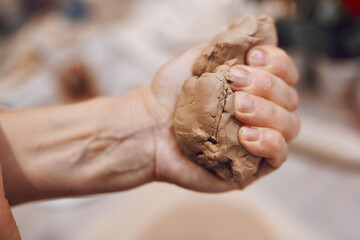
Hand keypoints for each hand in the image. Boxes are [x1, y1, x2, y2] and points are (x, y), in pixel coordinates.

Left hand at [147, 44, 299, 191]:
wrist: (148, 128)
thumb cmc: (171, 97)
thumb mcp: (198, 60)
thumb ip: (229, 48)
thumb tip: (258, 34)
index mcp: (253, 88)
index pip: (285, 73)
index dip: (277, 62)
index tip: (252, 57)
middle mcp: (261, 113)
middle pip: (290, 98)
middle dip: (266, 86)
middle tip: (234, 84)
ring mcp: (258, 140)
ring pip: (290, 125)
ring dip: (267, 112)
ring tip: (238, 108)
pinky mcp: (252, 166)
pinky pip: (279, 156)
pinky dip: (269, 142)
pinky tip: (245, 135)